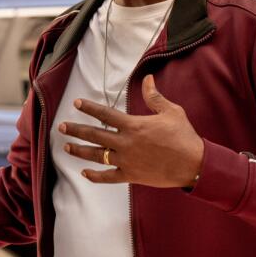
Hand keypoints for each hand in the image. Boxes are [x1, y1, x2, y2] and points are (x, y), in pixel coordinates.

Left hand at [61, 74, 203, 187]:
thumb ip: (154, 97)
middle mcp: (125, 143)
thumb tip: (147, 79)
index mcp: (133, 125)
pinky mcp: (131, 176)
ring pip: (96, 156)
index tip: (76, 104)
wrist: (193, 164)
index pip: (105, 114)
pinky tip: (85, 174)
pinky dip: (95, 176)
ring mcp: (126, 161)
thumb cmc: (184, 137)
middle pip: (94, 135)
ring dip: (80, 151)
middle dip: (76, 130)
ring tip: (66, 147)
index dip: (89, 108)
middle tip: (61, 127)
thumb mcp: (171, 112)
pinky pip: (108, 177)